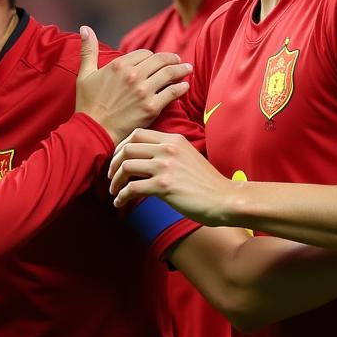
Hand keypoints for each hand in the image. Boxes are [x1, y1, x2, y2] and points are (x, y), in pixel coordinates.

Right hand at [75, 26, 191, 143]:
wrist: (93, 131)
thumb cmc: (88, 104)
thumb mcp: (85, 74)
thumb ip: (88, 50)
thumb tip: (84, 28)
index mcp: (119, 65)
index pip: (145, 53)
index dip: (152, 56)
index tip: (156, 60)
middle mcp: (133, 75)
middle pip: (160, 60)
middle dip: (172, 59)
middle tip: (178, 60)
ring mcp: (144, 91)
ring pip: (169, 73)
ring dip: (181, 69)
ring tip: (187, 69)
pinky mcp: (151, 107)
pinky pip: (172, 93)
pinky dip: (181, 88)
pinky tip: (185, 86)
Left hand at [109, 128, 235, 224]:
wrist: (225, 198)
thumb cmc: (207, 183)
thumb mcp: (187, 157)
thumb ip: (168, 154)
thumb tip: (145, 162)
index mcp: (173, 139)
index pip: (137, 134)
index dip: (122, 146)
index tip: (118, 159)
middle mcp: (168, 148)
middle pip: (127, 148)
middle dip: (114, 162)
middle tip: (111, 175)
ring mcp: (165, 166)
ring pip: (126, 167)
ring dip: (115, 180)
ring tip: (114, 191)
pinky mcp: (164, 186)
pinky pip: (132, 188)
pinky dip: (122, 196)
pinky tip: (120, 202)